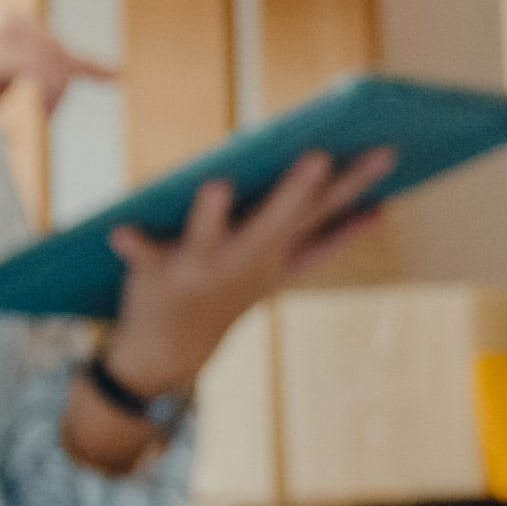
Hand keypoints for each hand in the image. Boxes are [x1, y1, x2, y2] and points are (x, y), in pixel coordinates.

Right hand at [0, 3, 108, 334]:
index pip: (8, 33)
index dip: (60, 49)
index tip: (109, 74)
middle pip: (9, 18)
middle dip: (57, 49)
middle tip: (82, 90)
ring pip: (7, 27)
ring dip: (48, 61)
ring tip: (53, 109)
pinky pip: (1, 55)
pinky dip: (37, 74)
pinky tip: (43, 112)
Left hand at [98, 147, 392, 393]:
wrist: (172, 353)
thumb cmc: (231, 292)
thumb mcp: (284, 269)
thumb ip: (330, 239)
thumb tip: (380, 211)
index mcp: (278, 254)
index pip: (325, 214)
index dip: (357, 185)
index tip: (386, 152)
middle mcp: (245, 260)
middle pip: (276, 223)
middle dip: (297, 192)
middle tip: (318, 157)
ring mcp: (201, 267)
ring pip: (210, 236)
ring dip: (213, 213)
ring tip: (217, 184)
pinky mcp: (156, 273)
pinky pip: (142, 255)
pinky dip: (132, 245)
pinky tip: (120, 232)